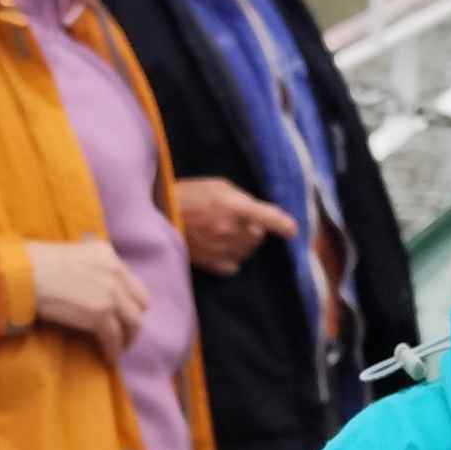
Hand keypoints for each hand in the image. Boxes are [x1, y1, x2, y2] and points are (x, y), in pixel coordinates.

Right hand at [27, 238, 147, 355]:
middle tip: (124, 333)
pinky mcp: (101, 314)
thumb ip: (86, 265)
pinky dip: (113, 350)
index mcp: (106, 253)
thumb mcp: (69, 254)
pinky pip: (114, 338)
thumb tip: (88, 282)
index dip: (128, 301)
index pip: (131, 282)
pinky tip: (108, 358)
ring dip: (127, 338)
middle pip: (140, 303)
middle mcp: (114, 271)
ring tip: (119, 348)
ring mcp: (110, 293)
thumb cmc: (33, 265)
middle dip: (133, 319)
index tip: (121, 313)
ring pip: (133, 323)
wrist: (23, 275)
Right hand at [171, 176, 296, 276]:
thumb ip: (241, 199)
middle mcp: (231, 230)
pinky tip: (221, 246)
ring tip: (225, 232)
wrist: (158, 216)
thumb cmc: (186, 195)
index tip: (292, 230)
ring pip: (248, 251)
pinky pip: (235, 264)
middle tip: (236, 220)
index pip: (269, 218)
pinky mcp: (212, 263)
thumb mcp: (217, 185)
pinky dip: (233, 257)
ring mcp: (222, 249)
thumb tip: (257, 213)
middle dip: (254, 228)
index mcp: (234, 207)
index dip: (284, 225)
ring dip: (243, 242)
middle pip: (259, 236)